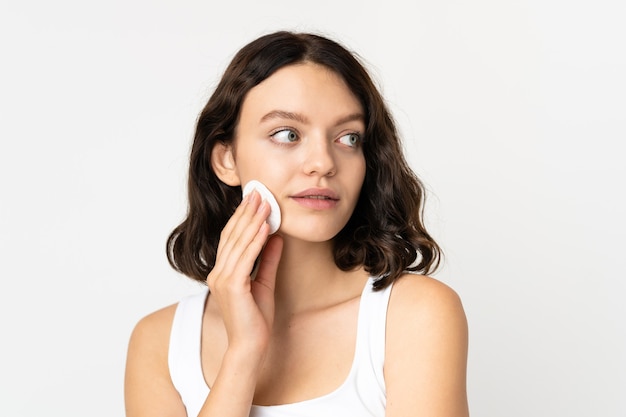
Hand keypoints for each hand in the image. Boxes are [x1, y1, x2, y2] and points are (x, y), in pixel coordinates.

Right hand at [206, 191, 282, 357]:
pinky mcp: (232, 286)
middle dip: (246, 212)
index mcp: (222, 272)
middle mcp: (218, 273)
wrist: (251, 346)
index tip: (254, 200)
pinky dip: (255, 240)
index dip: (242, 217)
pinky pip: (245, 257)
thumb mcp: (265, 283)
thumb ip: (267, 260)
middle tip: (258, 193)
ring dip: (252, 221)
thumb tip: (276, 237)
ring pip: (238, 243)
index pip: (231, 238)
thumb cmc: (256, 320)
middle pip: (232, 235)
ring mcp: (222, 279)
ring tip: (264, 203)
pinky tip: (264, 226)